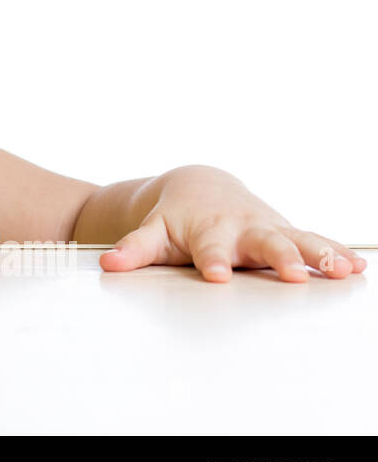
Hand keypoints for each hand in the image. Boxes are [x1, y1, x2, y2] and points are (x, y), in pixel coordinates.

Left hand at [99, 165, 366, 282]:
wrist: (200, 187)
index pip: (209, 249)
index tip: (217, 274)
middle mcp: (242, 229)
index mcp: (207, 232)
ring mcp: (268, 229)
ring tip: (343, 269)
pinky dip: (337, 252)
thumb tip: (108, 264)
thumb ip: (134, 249)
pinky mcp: (287, 232)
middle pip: (262, 243)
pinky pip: (316, 241)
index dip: (213, 260)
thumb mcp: (153, 231)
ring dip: (320, 254)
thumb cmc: (177, 217)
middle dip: (278, 257)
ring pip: (297, 239)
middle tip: (291, 274)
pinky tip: (359, 268)